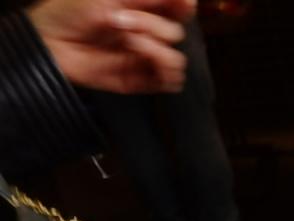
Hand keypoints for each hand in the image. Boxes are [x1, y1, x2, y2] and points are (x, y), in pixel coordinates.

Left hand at [27, 0, 196, 94]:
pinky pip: (169, 81)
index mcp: (142, 11)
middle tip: (121, 20)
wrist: (49, 40)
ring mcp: (143, 58)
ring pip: (176, 58)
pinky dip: (162, 70)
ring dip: (155, 48)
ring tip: (128, 41)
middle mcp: (146, 34)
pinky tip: (141, 57)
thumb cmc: (70, 12)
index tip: (183, 3)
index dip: (184, 6)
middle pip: (175, 33)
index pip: (178, 9)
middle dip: (152, 25)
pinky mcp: (139, 80)